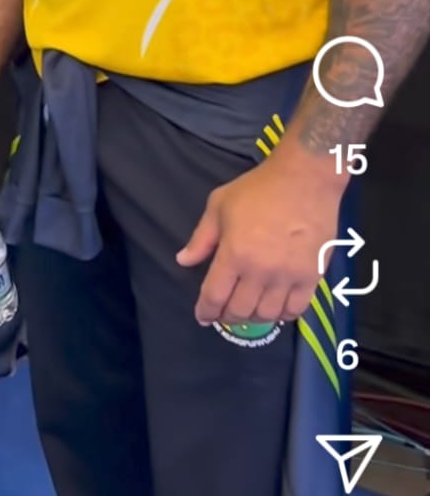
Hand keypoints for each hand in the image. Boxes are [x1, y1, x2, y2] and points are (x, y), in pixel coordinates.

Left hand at [176, 153, 343, 326]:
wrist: (306, 178)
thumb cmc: (259, 188)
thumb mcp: (220, 205)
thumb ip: (201, 238)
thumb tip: (183, 261)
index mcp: (234, 254)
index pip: (215, 296)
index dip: (205, 311)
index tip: (202, 316)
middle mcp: (260, 271)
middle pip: (239, 311)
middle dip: (226, 317)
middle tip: (224, 313)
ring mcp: (288, 276)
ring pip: (267, 315)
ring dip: (253, 318)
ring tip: (248, 310)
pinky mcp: (312, 276)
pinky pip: (296, 310)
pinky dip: (282, 314)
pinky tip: (275, 307)